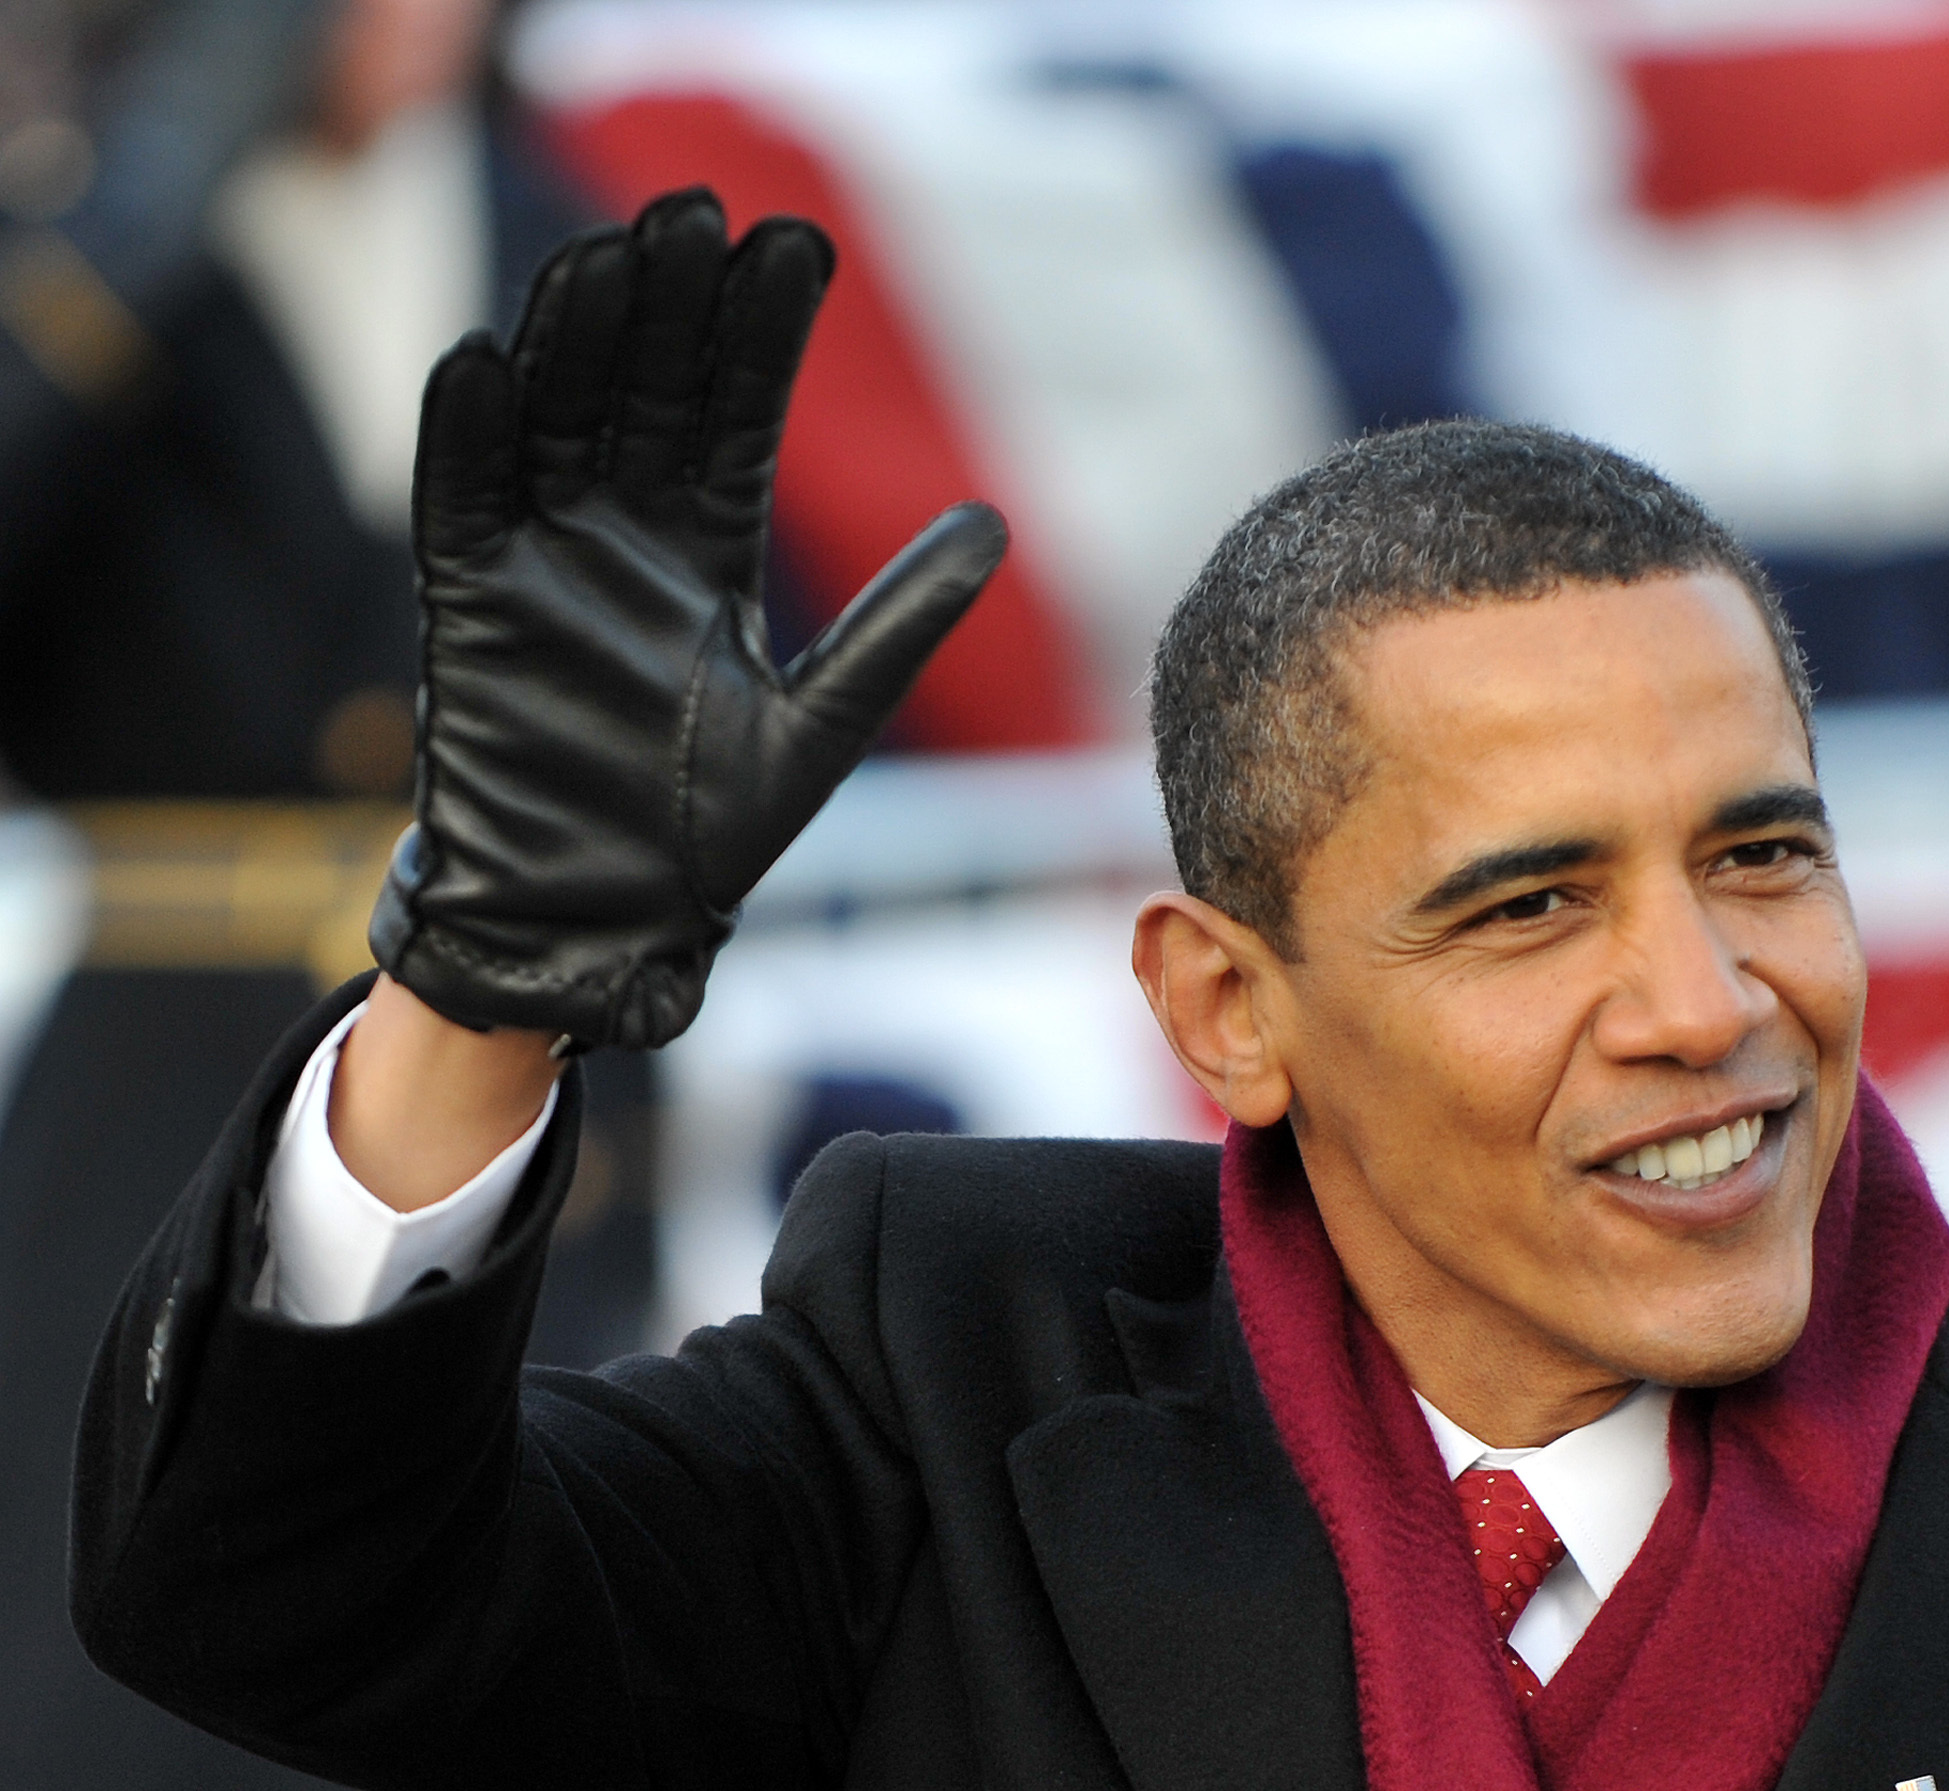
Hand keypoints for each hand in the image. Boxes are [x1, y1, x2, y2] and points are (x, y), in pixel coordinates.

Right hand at [369, 189, 1006, 1049]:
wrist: (603, 926)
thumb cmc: (707, 839)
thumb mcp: (823, 722)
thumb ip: (896, 625)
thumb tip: (992, 526)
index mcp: (709, 556)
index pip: (734, 417)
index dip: (759, 335)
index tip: (796, 247)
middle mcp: (625, 542)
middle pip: (643, 394)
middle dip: (669, 307)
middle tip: (696, 211)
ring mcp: (545, 567)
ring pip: (554, 422)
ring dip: (572, 338)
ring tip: (604, 253)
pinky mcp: (471, 609)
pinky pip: (461, 505)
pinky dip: (468, 437)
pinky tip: (486, 362)